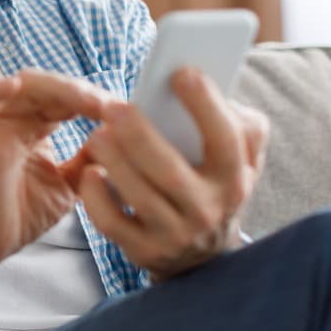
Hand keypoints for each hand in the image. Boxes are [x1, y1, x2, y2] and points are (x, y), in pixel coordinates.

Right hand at [0, 69, 112, 279]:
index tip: (124, 112)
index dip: (95, 100)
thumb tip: (121, 139)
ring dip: (57, 87)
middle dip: (82, 91)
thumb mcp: (70, 184)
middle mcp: (16, 120)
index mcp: (36, 127)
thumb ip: (90, 161)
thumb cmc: (21, 215)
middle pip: (48, 86)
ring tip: (85, 100)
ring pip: (22, 85)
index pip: (66, 99)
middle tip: (109, 105)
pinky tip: (13, 85)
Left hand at [77, 67, 269, 279]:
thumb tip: (213, 88)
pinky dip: (97, 198)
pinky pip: (113, 224)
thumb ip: (240, 124)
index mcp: (234, 177)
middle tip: (114, 107)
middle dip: (139, 136)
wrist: (203, 258)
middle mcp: (208, 209)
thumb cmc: (214, 186)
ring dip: (114, 161)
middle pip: (171, 172)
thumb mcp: (241, 160)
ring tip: (97, 135)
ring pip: (140, 197)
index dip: (206, 105)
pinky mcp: (144, 251)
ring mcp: (175, 235)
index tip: (180, 72)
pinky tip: (89, 173)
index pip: (227, 139)